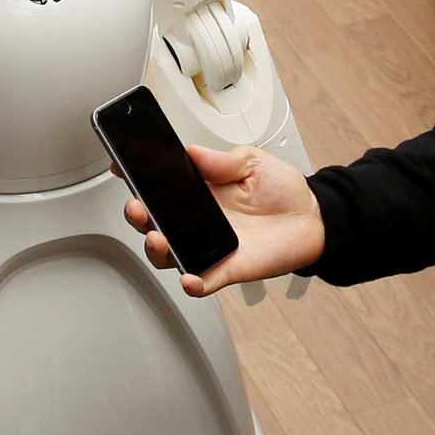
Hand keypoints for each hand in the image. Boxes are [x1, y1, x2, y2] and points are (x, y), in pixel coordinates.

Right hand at [123, 142, 324, 296]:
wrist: (312, 219)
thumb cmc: (281, 190)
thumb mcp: (251, 162)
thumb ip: (221, 160)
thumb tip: (192, 152)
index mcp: (197, 191)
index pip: (158, 186)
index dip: (136, 178)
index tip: (122, 167)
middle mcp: (196, 220)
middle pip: (153, 222)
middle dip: (138, 216)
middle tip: (138, 207)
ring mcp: (207, 246)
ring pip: (169, 254)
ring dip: (157, 249)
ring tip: (158, 239)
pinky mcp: (226, 268)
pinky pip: (202, 281)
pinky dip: (192, 283)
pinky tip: (189, 277)